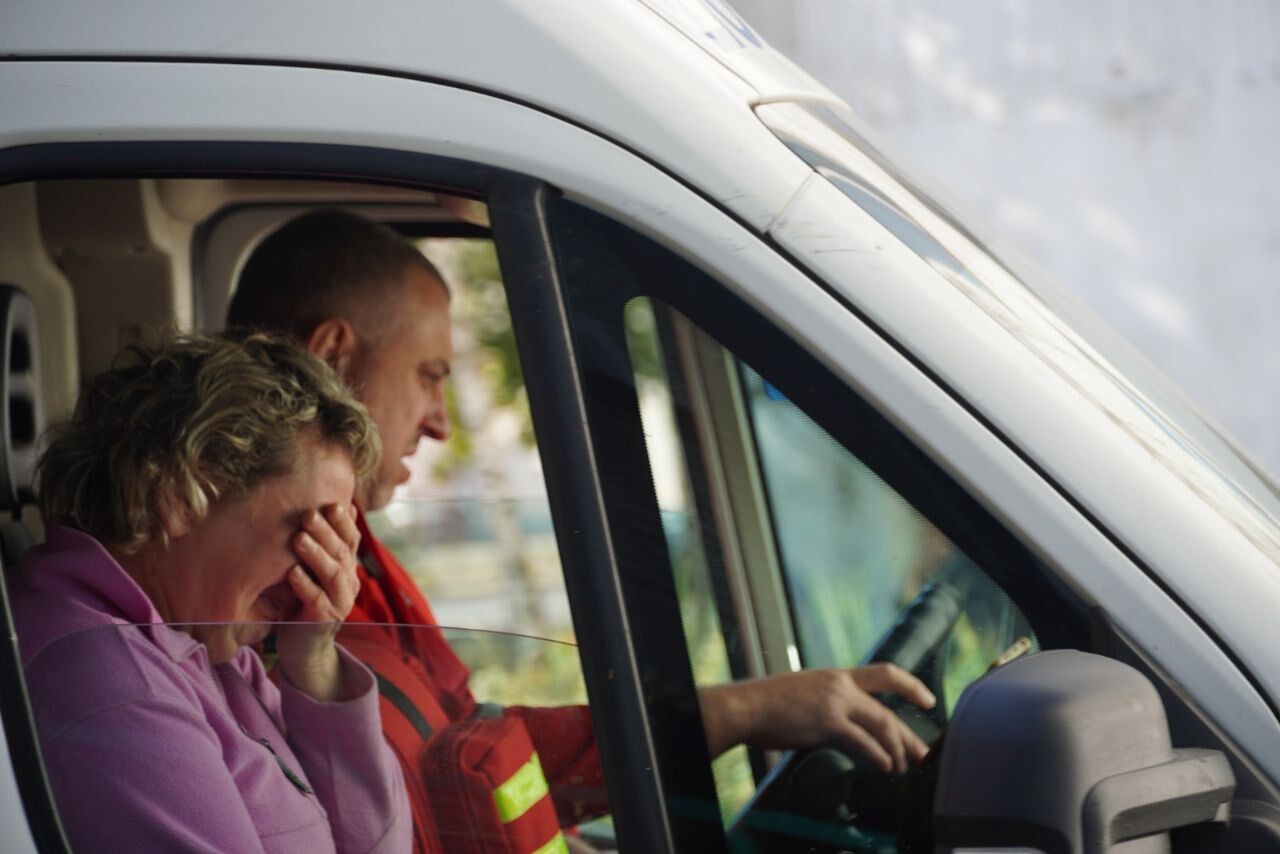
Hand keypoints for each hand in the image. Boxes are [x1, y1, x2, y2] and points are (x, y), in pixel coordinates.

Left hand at [274, 503, 361, 701]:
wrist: (303, 650)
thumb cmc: (303, 604)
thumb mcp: (314, 573)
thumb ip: (321, 549)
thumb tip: (326, 512)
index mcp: (348, 569)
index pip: (352, 540)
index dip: (344, 522)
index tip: (331, 504)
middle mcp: (349, 584)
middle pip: (342, 552)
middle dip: (326, 531)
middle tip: (308, 514)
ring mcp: (339, 603)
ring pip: (333, 574)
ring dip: (316, 554)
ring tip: (299, 538)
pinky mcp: (324, 621)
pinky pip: (316, 601)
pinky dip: (304, 585)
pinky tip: (292, 573)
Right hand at [698, 663, 935, 774]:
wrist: (746, 706)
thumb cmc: (769, 703)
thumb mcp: (806, 690)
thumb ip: (828, 701)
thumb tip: (841, 720)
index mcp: (837, 675)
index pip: (885, 673)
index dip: (911, 685)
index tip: (928, 699)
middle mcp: (841, 685)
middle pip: (888, 710)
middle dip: (909, 736)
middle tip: (923, 754)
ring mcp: (835, 703)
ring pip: (881, 725)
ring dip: (896, 750)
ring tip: (902, 767)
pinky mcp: (827, 722)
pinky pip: (861, 741)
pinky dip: (877, 756)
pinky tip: (884, 766)